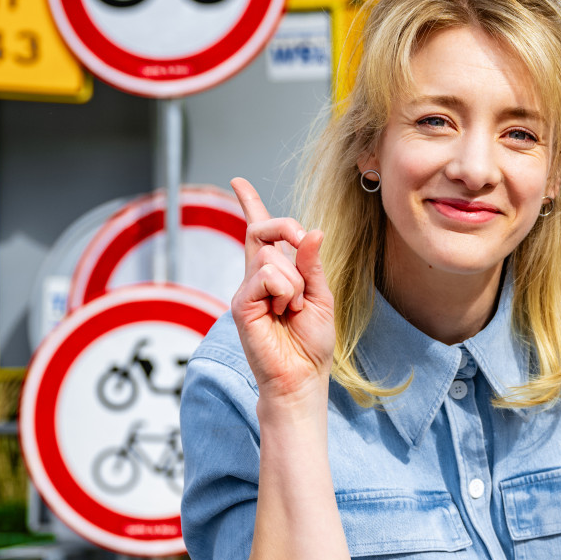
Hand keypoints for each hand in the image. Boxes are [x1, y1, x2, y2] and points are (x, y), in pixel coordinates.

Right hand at [228, 177, 335, 411]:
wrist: (303, 376)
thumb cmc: (311, 343)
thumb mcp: (321, 296)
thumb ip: (312, 264)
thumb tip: (311, 231)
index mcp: (277, 274)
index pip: (259, 233)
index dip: (250, 205)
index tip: (239, 183)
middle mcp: (257, 277)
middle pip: (265, 231)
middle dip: (286, 228)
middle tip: (301, 250)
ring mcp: (247, 289)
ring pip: (272, 255)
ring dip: (295, 282)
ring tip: (293, 309)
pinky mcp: (241, 303)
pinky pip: (266, 275)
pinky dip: (285, 290)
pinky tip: (283, 312)